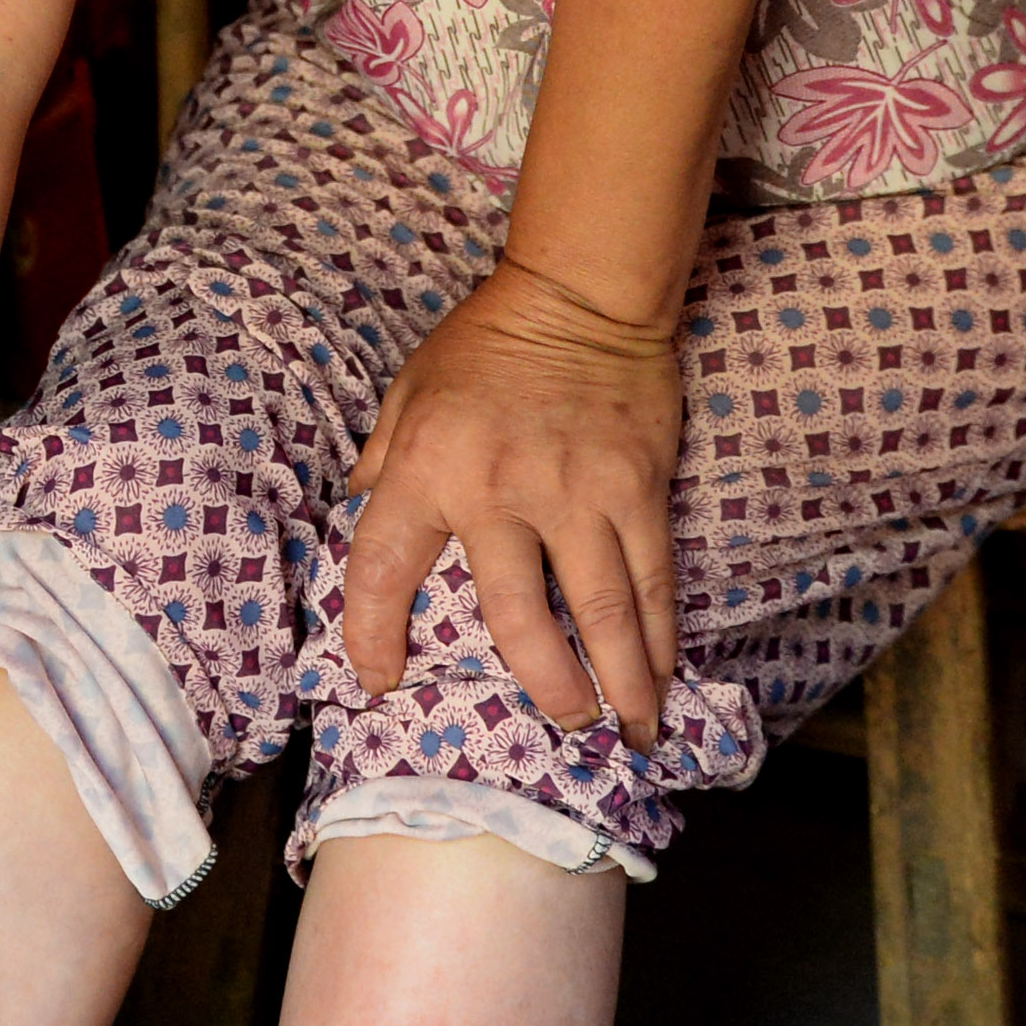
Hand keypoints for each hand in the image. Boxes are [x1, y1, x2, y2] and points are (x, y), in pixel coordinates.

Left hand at [346, 256, 684, 730]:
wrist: (578, 292)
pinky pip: (650, 576)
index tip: (380, 682)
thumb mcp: (408, 395)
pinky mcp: (637, 487)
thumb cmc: (483, 345)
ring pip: (602, 610)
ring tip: (631, 733)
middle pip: (519, 617)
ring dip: (618, 681)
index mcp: (426, 469)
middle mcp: (500, 492)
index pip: (383, 569)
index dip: (374, 635)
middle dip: (544, 685)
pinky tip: (663, 675)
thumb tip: (362, 518)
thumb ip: (383, 463)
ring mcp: (577, 493)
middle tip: (564, 727)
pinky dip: (658, 634)